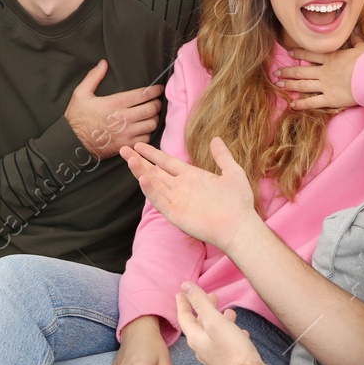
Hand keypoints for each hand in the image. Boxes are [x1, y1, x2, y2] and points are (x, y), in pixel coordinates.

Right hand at [64, 60, 163, 159]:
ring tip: (151, 116)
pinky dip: (147, 133)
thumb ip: (94, 77)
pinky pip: (146, 139)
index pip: (143, 94)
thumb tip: (103, 63)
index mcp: (115, 103)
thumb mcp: (81, 94)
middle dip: (157, 104)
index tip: (159, 89)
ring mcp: (126, 133)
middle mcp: (124, 118)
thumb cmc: (76, 118)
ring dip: (153, 119)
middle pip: (152, 109)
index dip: (155, 91)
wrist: (72, 143)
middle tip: (156, 102)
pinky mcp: (126, 145)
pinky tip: (143, 130)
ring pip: (151, 124)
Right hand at [121, 138, 260, 251]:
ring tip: (129, 159)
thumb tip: (216, 139)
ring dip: (140, 171)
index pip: (166, 162)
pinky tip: (143, 178)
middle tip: (123, 149)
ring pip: (153, 183)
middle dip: (139, 160)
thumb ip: (222, 156)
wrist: (239, 225)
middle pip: (155, 171)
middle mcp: (180, 187)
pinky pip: (159, 200)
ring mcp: (176, 200)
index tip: (139, 145)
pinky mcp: (175, 214)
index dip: (152, 154)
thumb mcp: (232, 172)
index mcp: (191, 176)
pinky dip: (150, 190)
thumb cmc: (239, 201)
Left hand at [176, 283, 267, 364]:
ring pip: (214, 333)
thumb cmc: (233, 350)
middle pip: (200, 324)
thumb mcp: (215, 321)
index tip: (181, 292)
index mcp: (196, 339)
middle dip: (205, 308)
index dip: (183, 303)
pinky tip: (240, 331)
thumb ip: (200, 303)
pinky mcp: (228, 362)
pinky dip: (230, 333)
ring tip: (229, 312)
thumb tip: (186, 286)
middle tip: (212, 296)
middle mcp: (202, 349)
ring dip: (220, 320)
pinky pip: (226, 343)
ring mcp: (214, 357)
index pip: (184, 317)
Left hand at [276, 37, 363, 110]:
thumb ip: (355, 38)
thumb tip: (354, 29)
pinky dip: (301, 104)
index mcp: (331, 58)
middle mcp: (324, 71)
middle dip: (287, 71)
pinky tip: (292, 104)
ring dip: (290, 84)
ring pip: (303, 85)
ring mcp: (326, 85)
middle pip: (302, 71)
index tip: (289, 53)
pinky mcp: (330, 99)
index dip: (298, 54)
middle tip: (276, 73)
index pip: (310, 54)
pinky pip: (312, 102)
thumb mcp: (362, 46)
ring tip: (279, 84)